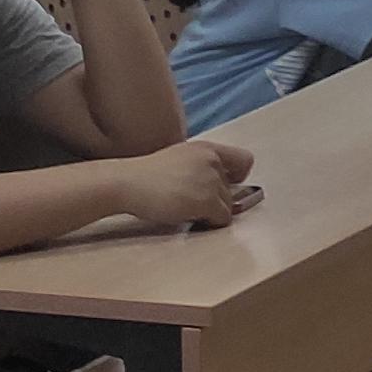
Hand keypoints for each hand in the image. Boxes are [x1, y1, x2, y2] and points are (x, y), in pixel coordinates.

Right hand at [120, 138, 258, 228]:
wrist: (127, 183)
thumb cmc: (145, 177)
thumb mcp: (178, 160)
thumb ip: (200, 168)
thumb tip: (219, 191)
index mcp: (205, 149)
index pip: (244, 160)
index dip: (237, 177)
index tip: (224, 188)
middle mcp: (213, 161)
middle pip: (233, 190)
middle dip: (217, 200)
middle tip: (191, 203)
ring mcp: (211, 180)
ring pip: (229, 206)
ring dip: (211, 212)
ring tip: (186, 209)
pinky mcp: (207, 200)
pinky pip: (223, 219)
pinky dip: (210, 223)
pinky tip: (189, 218)